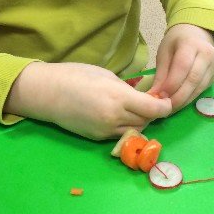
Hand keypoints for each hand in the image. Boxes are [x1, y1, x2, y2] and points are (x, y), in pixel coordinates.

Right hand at [6, 62, 171, 140]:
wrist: (47, 93)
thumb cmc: (75, 75)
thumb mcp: (106, 75)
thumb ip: (126, 89)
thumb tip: (141, 96)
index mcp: (119, 97)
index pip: (154, 109)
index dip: (165, 107)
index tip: (167, 102)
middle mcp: (115, 117)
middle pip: (147, 121)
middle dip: (153, 113)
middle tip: (152, 103)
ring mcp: (105, 130)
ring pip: (135, 130)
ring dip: (140, 121)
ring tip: (136, 109)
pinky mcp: (97, 138)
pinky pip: (120, 134)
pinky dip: (125, 126)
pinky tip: (119, 115)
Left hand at [150, 24, 213, 111]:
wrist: (196, 34)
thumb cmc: (176, 42)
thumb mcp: (164, 52)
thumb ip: (161, 73)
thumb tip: (155, 96)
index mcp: (191, 44)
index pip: (183, 66)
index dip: (172, 83)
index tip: (160, 96)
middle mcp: (207, 54)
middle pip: (193, 79)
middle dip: (178, 96)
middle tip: (164, 107)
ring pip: (199, 88)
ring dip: (184, 101)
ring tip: (169, 108)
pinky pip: (202, 90)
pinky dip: (190, 99)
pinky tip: (179, 103)